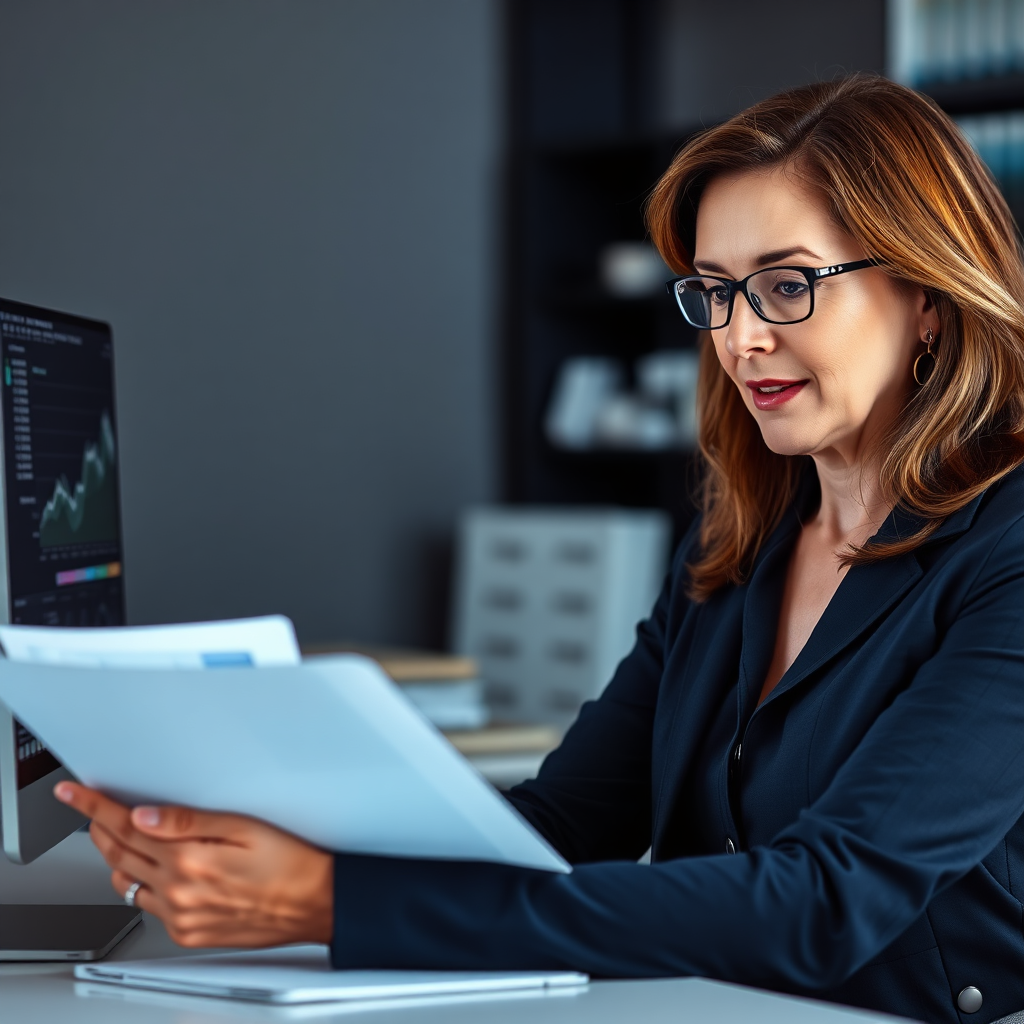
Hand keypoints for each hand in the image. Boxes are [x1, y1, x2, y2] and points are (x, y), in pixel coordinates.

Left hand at [55, 782, 332, 948]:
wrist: (315, 902)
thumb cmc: (290, 861)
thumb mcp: (245, 825)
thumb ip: (189, 820)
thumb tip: (143, 816)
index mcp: (190, 860)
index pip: (125, 827)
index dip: (93, 807)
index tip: (73, 793)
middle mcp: (178, 893)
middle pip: (118, 854)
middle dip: (97, 827)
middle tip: (89, 808)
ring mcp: (181, 917)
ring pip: (127, 884)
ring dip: (116, 857)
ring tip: (119, 837)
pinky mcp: (188, 933)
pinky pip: (148, 907)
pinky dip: (140, 885)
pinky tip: (153, 870)